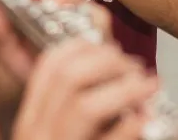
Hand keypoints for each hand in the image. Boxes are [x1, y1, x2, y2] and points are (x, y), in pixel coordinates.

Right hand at [10, 38, 157, 139]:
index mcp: (30, 124)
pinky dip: (131, 127)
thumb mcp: (54, 134)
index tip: (108, 46)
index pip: (47, 67)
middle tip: (133, 65)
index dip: (81, 46)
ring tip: (148, 85)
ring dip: (123, 88)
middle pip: (66, 77)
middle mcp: (37, 137)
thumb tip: (100, 60)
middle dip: (107, 60)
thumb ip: (68, 105)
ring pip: (84, 106)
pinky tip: (145, 121)